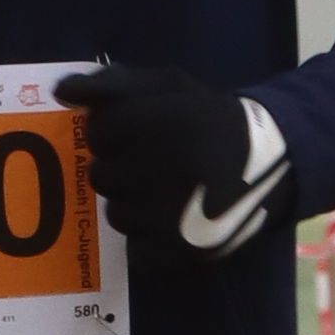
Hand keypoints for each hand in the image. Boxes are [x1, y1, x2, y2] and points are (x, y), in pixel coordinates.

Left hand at [55, 60, 289, 257]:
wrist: (273, 159)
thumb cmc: (210, 118)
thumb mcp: (169, 86)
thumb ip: (112, 84)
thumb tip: (61, 91)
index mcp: (161, 122)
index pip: (98, 131)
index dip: (112, 131)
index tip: (139, 132)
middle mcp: (164, 168)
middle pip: (100, 175)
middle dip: (120, 167)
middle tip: (154, 162)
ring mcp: (171, 214)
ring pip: (114, 214)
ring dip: (132, 203)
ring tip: (166, 191)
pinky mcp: (181, 249)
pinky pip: (134, 250)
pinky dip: (146, 239)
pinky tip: (171, 219)